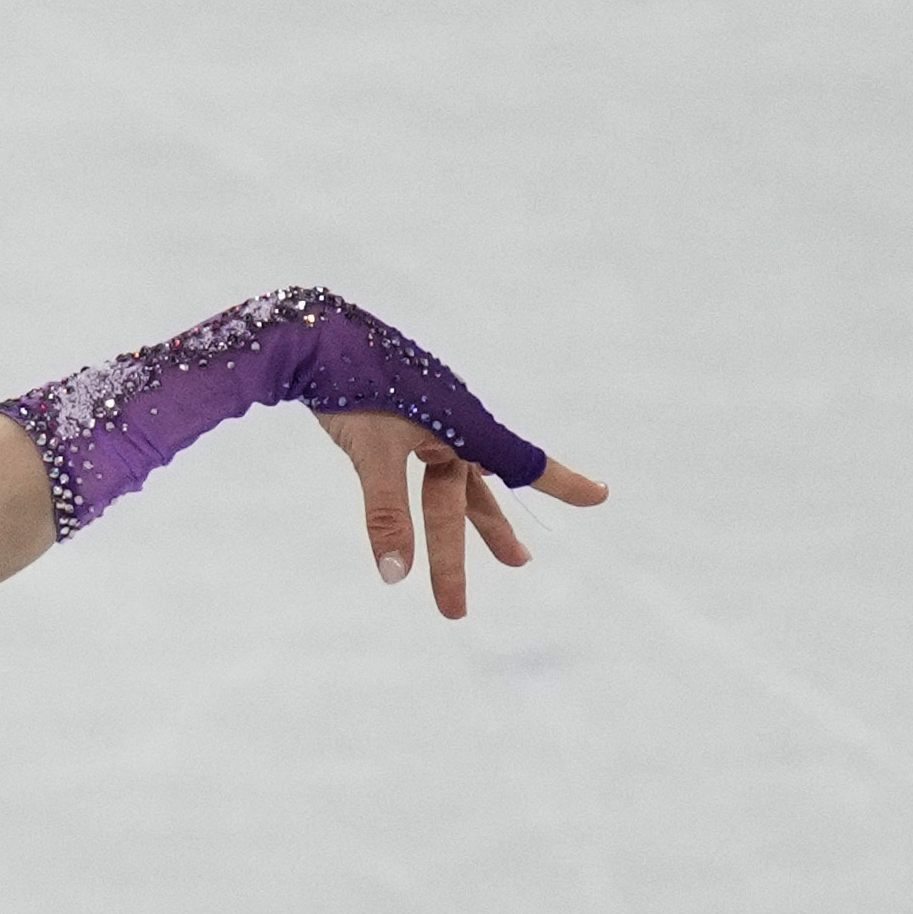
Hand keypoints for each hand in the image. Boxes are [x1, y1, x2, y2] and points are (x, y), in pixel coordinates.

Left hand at [323, 410, 608, 617]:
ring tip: (508, 555)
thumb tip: (397, 577)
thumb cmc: (349, 385)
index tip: (601, 497)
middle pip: (472, 490)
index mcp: (459, 422)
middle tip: (520, 566)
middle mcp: (451, 420)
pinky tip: (432, 507)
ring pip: (452, 483)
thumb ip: (386, 514)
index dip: (560, 482)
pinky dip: (430, 495)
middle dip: (490, 535)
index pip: (518, 461)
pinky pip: (426, 466)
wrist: (312, 336)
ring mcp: (425, 419)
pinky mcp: (397, 419)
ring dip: (469, 523)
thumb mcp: (373, 452)